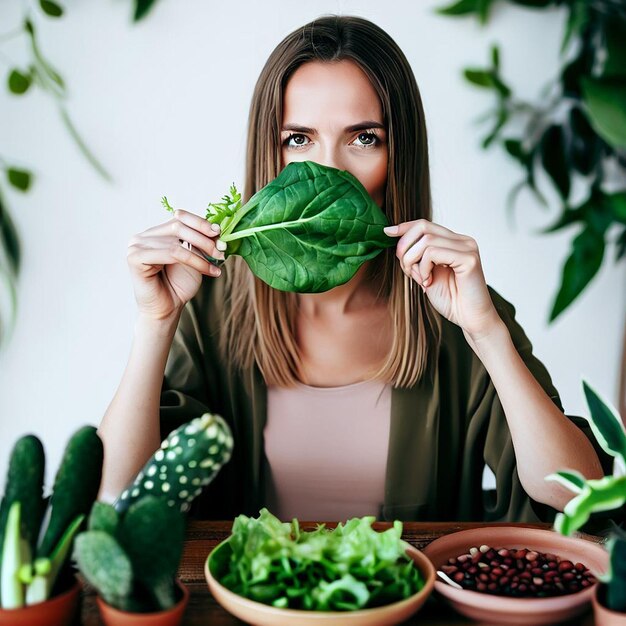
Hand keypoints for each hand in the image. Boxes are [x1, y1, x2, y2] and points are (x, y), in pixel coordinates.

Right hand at [127, 209, 224, 321]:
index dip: (200, 222)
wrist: (166, 310)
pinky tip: (209, 272)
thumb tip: (217, 229)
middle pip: (179, 227)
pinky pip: (171, 254)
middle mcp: (143, 236)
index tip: (218, 231)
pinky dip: (195, 262)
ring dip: (202, 255)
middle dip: (204, 239)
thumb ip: (200, 242)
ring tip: (217, 265)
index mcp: (155, 233)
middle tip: (222, 251)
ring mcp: (136, 245)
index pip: (179, 218)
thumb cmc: (178, 285)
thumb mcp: (194, 258)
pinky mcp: (135, 258)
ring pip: (178, 243)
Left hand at [384, 219, 500, 339]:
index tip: (387, 232)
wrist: (470, 319)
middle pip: (423, 227)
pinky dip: (424, 268)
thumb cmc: (451, 300)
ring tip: (420, 279)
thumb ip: (417, 259)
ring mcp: (467, 247)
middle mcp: (463, 240)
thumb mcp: (426, 275)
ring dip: (413, 261)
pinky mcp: (469, 259)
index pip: (425, 224)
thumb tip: (398, 243)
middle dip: (405, 247)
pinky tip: (428, 282)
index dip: (404, 227)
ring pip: (425, 241)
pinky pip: (433, 253)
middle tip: (407, 269)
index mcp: (454, 242)